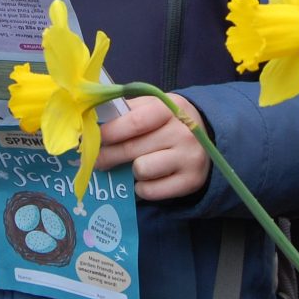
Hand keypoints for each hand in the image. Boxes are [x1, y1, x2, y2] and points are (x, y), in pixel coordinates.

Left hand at [95, 93, 209, 200]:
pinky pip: (150, 191)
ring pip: (140, 170)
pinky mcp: (190, 181)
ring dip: (131, 170)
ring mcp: (189, 158)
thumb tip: (93, 121)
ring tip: (135, 164)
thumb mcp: (153, 107)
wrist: (207, 140)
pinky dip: (142, 187)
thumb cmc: (168, 122)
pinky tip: (146, 179)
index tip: (91, 139)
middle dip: (107, 155)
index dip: (109, 132)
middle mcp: (182, 132)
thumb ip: (126, 111)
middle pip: (131, 148)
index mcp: (170, 108)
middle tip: (96, 160)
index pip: (134, 122)